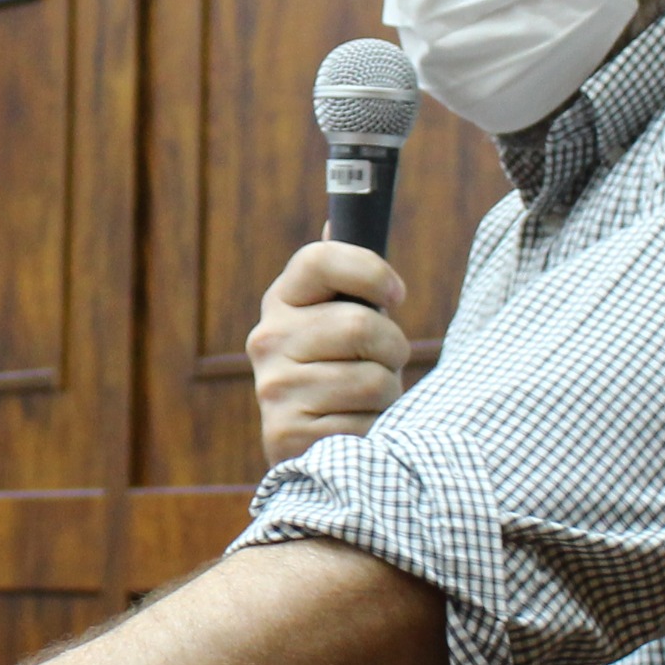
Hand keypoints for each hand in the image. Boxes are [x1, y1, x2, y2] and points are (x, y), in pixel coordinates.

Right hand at [248, 240, 409, 462]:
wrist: (308, 446)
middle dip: (393, 350)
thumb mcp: (339, 318)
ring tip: (367, 401)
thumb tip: (341, 218)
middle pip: (361, 326)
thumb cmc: (338, 369)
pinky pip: (363, 425)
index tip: (396, 295)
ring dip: (387, 396)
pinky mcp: (285, 434)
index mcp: (283, 300)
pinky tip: (354, 430)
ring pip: (371, 380)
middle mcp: (268, 339)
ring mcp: (273, 388)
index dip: (371, 272)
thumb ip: (347, 277)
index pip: (322, 259)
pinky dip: (372, 431)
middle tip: (383, 363)